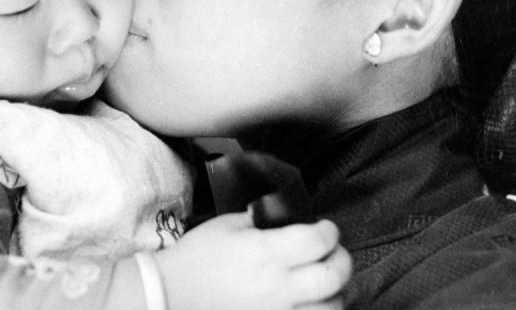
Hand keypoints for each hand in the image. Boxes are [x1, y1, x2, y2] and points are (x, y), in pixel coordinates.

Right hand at [155, 214, 350, 309]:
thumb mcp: (227, 225)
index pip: (317, 241)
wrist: (173, 293)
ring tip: (327, 281)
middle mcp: (279, 287)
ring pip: (331, 309)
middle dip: (342, 259)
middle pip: (334, 276)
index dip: (328, 230)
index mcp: (267, 253)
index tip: (325, 227)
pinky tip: (311, 304)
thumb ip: (258, 219)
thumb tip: (278, 216)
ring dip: (336, 292)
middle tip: (334, 251)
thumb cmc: (196, 258)